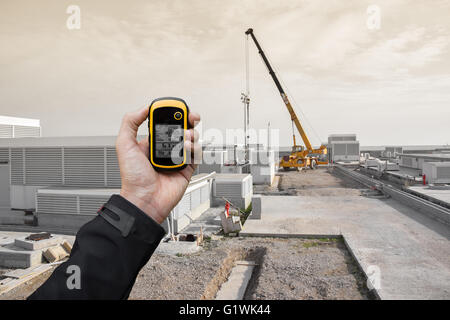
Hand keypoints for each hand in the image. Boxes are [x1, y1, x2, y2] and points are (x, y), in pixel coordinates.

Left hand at [116, 106, 200, 223]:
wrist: (144, 200)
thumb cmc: (133, 178)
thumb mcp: (124, 145)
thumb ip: (130, 122)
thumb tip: (144, 108)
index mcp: (151, 143)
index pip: (165, 123)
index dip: (173, 114)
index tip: (177, 109)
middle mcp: (165, 150)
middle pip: (182, 129)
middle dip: (188, 121)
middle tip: (191, 118)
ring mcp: (176, 159)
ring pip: (191, 140)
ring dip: (191, 134)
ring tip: (185, 138)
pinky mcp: (187, 169)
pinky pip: (196, 155)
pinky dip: (196, 149)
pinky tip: (188, 148)